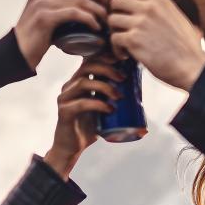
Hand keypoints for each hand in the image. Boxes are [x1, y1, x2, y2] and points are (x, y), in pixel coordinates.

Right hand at [14, 0, 107, 70]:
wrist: (17, 54)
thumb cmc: (39, 36)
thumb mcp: (49, 12)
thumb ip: (63, 2)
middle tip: (108, 7)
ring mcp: (41, 3)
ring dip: (98, 9)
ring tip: (105, 20)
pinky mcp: (44, 18)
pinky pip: (75, 13)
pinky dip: (90, 19)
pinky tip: (96, 28)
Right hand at [42, 56, 122, 178]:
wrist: (72, 147)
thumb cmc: (89, 126)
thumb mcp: (103, 108)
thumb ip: (113, 98)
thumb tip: (140, 95)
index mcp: (78, 81)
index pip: (89, 60)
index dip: (104, 56)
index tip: (122, 61)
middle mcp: (69, 86)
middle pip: (86, 66)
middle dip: (107, 69)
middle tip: (123, 78)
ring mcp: (65, 98)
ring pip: (83, 82)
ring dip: (104, 87)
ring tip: (119, 96)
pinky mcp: (64, 112)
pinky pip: (82, 103)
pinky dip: (98, 104)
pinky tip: (109, 109)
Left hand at [106, 0, 204, 90]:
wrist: (193, 67)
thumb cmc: (187, 47)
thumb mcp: (178, 17)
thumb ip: (160, 9)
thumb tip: (143, 5)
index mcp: (160, 0)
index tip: (120, 11)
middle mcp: (149, 7)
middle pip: (115, 0)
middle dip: (113, 13)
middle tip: (119, 28)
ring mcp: (141, 23)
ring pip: (112, 19)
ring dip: (114, 32)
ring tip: (124, 44)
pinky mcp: (134, 40)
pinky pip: (113, 39)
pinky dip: (116, 49)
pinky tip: (125, 55)